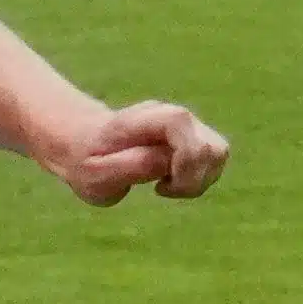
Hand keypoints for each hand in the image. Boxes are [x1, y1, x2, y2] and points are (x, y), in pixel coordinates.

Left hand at [45, 100, 227, 205]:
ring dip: (200, 180)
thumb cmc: (86, 163)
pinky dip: (199, 178)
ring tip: (168, 186)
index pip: (180, 123)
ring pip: (219, 152)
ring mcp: (185, 124)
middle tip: (162, 188)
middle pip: (213, 145)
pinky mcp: (193, 136)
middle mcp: (170, 115)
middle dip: (194, 179)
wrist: (83, 144)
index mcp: (142, 120)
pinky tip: (172, 182)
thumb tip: (168, 162)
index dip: (184, 158)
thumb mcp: (96, 173)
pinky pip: (214, 160)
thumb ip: (132, 166)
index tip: (160, 185)